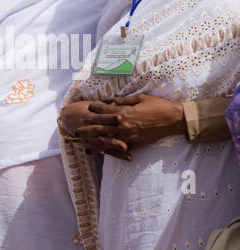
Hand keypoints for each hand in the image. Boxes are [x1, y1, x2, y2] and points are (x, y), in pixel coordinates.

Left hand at [59, 95, 184, 159]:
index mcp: (124, 111)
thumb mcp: (141, 98)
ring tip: (82, 143)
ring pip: (106, 138)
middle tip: (75, 130)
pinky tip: (100, 151)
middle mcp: (123, 124)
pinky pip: (117, 146)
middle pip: (100, 127)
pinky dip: (108, 149)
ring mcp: (127, 134)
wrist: (173, 120)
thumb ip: (125, 100)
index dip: (95, 108)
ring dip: (93, 141)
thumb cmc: (159, 106)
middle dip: (87, 128)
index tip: (88, 107)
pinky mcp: (133, 141)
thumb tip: (113, 101)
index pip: (105, 110)